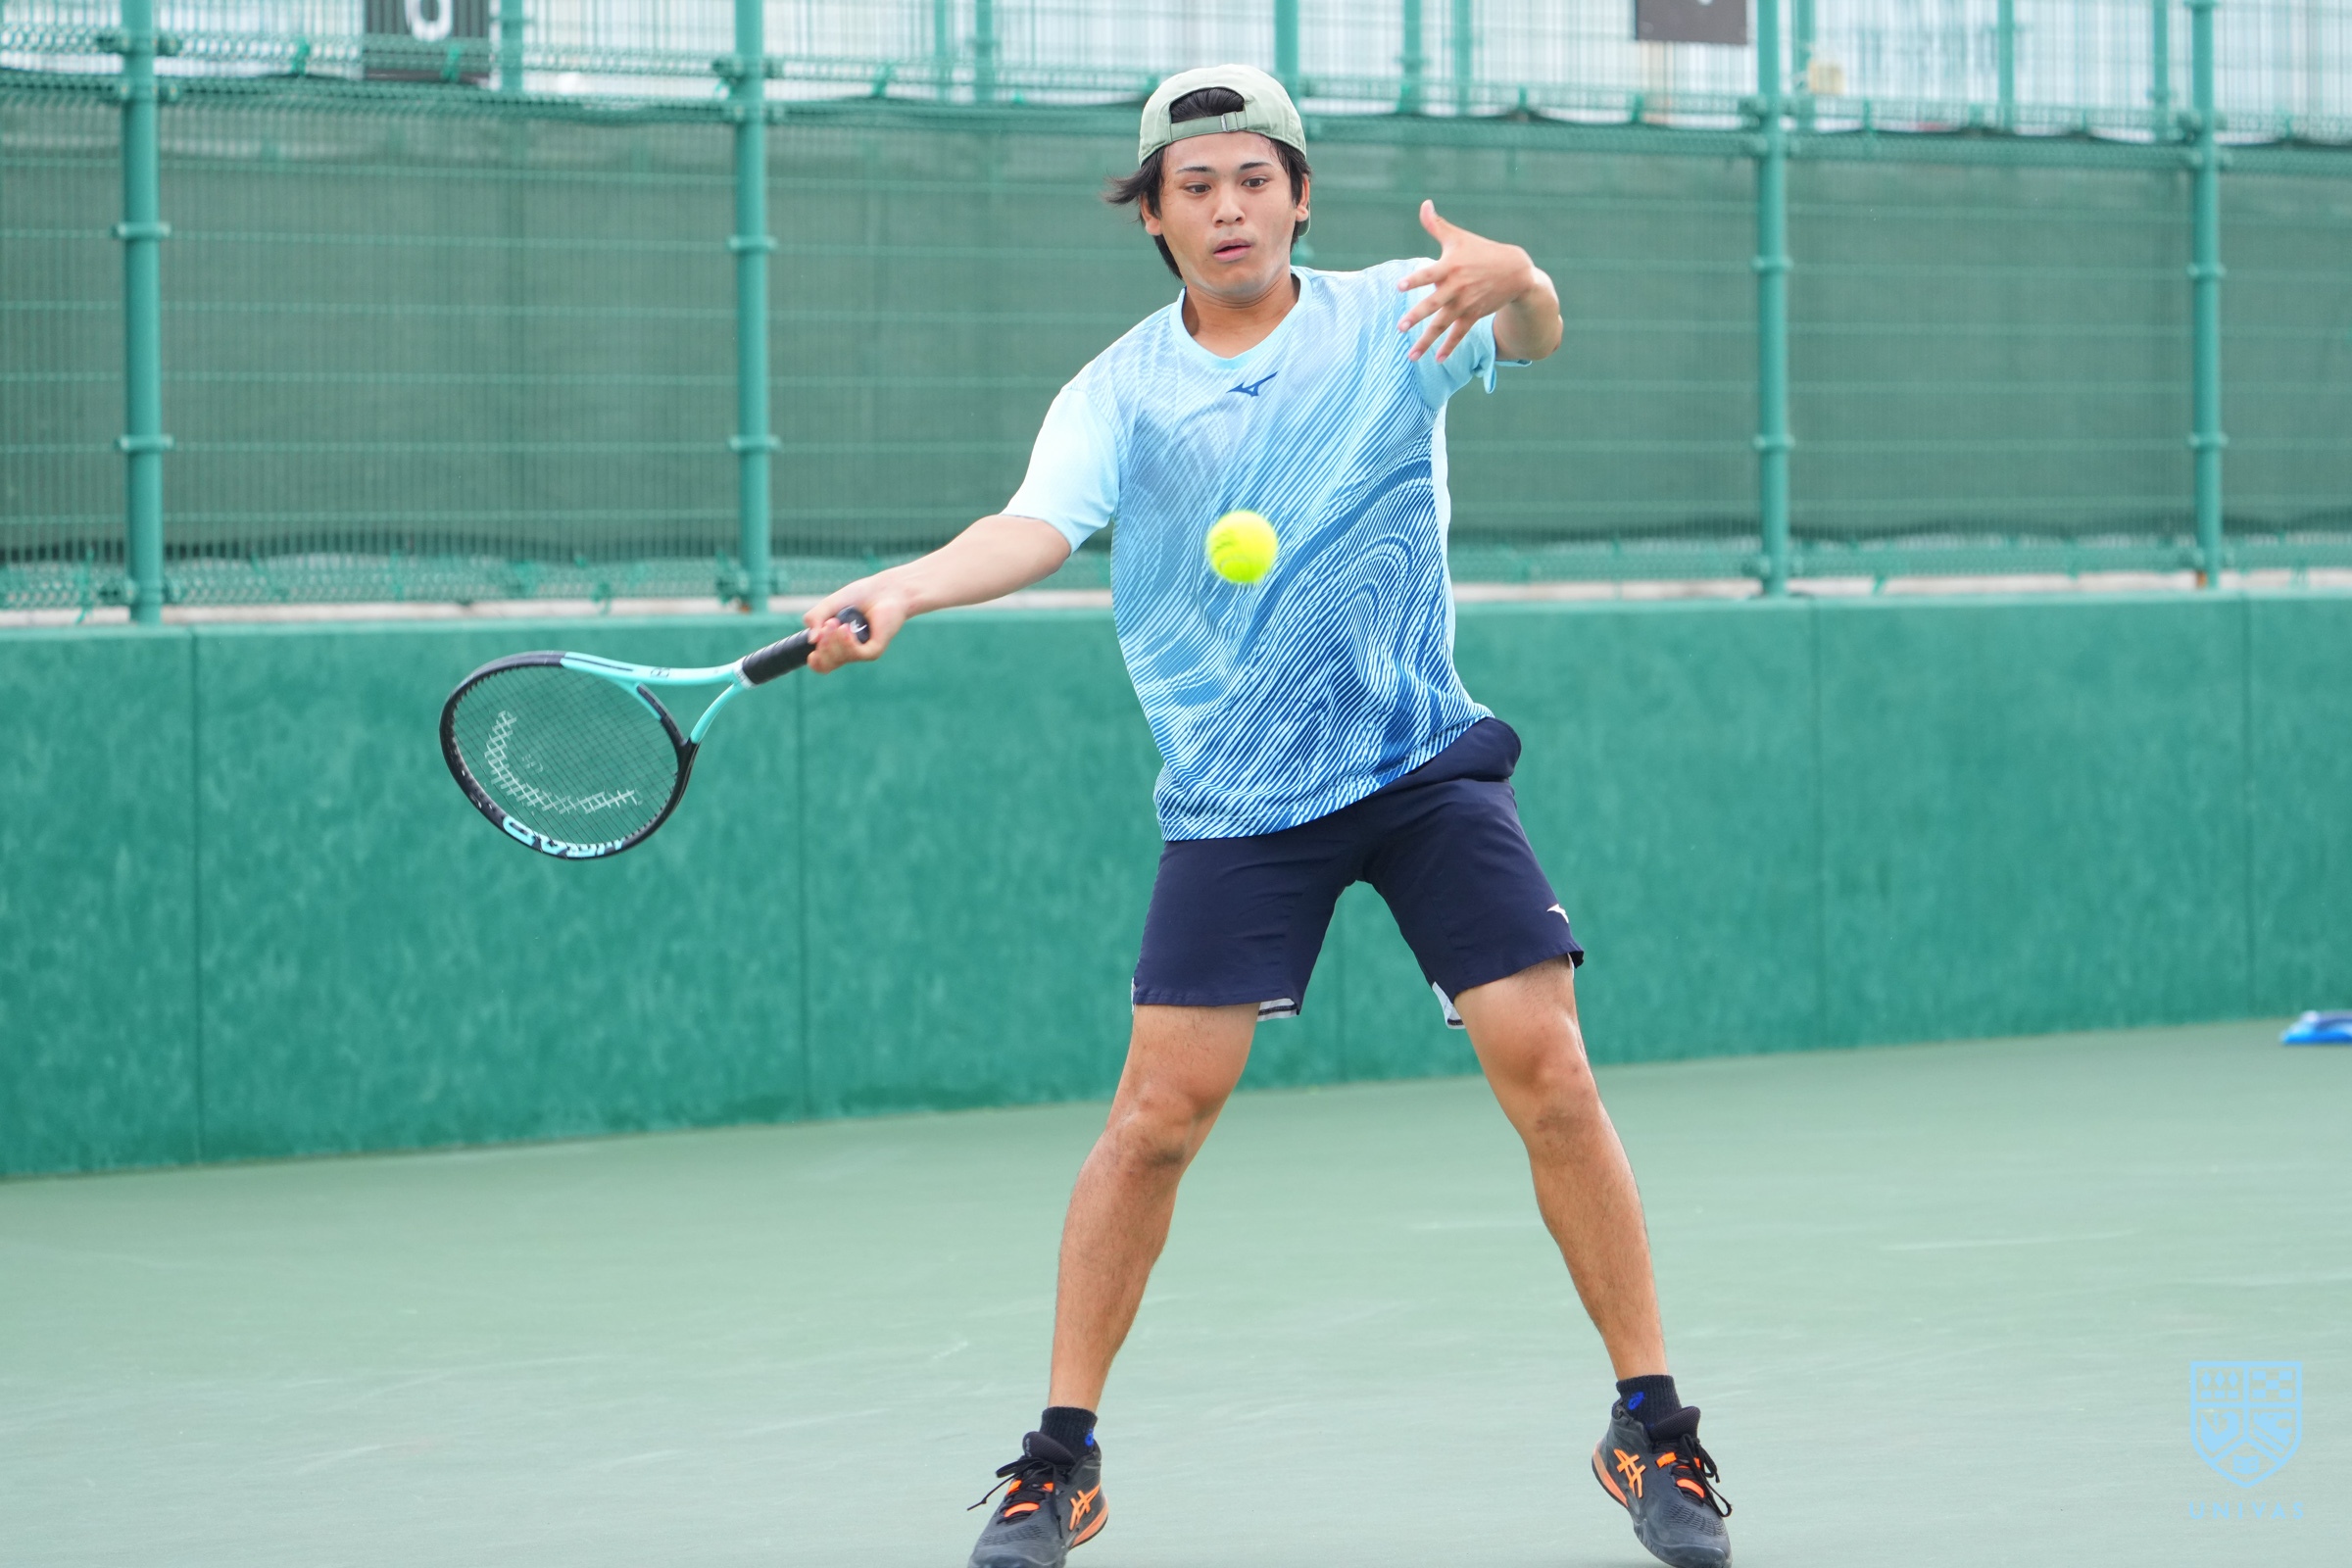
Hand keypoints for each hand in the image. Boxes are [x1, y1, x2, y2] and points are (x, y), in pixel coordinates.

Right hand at [803, 580, 908, 672]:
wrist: (884, 590)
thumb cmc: (859, 596)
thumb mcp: (829, 605)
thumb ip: (815, 618)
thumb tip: (811, 641)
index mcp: (835, 644)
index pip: (820, 664)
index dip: (813, 659)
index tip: (813, 647)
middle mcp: (847, 651)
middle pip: (826, 664)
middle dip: (821, 646)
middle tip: (828, 625)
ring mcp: (861, 652)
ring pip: (838, 658)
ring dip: (832, 640)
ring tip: (836, 622)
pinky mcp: (874, 650)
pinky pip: (856, 654)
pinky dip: (847, 642)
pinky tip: (846, 628)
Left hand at [1396, 200, 1543, 362]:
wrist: (1515, 271)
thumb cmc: (1481, 251)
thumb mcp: (1459, 237)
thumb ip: (1436, 224)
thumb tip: (1423, 204)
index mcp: (1450, 267)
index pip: (1429, 273)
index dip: (1415, 280)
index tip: (1400, 287)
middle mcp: (1457, 287)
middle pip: (1434, 304)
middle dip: (1417, 316)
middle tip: (1401, 327)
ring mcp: (1466, 304)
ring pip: (1443, 325)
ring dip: (1427, 341)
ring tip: (1411, 355)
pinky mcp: (1473, 315)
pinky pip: (1459, 334)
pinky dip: (1449, 347)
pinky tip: (1437, 359)